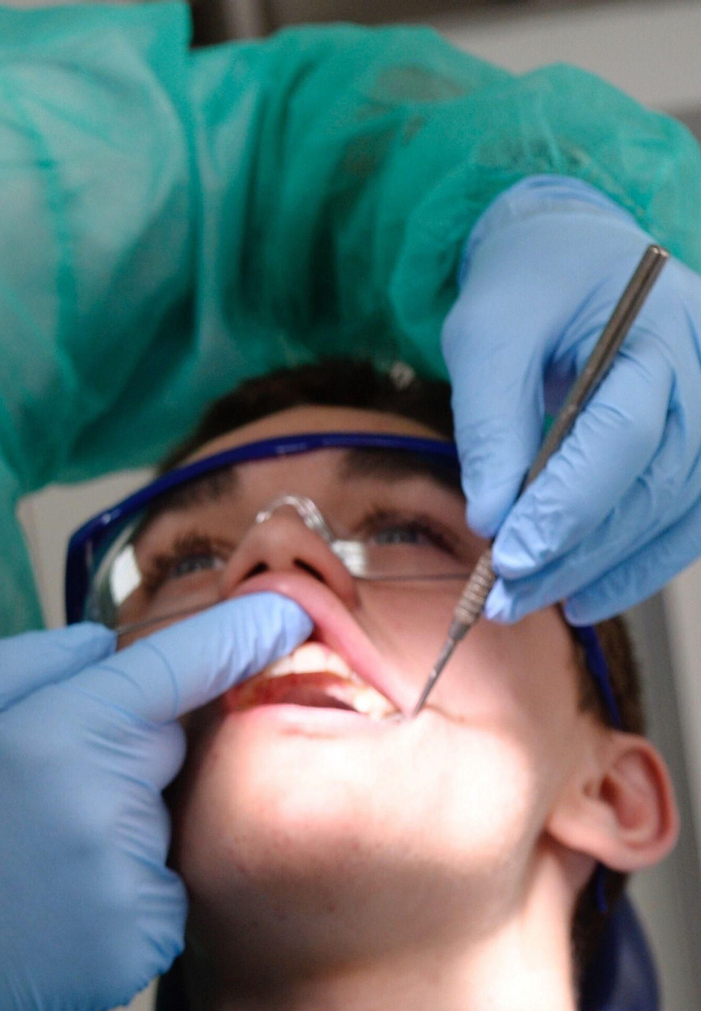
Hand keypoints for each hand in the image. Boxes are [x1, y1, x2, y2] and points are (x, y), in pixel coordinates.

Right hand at [0, 594, 309, 1010]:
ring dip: (115, 822)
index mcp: (58, 731)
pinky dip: (118, 886)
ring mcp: (129, 879)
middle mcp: (110, 803)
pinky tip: (50, 899)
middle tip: (31, 787)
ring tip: (28, 855)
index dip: (240, 633)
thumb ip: (25, 660)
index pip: (178, 667)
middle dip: (120, 749)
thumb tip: (103, 645)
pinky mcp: (139, 944)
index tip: (288, 607)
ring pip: (157, 819)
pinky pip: (156, 886)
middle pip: (163, 745)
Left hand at [444, 176, 700, 623]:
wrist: (572, 253)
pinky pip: (686, 517)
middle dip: (582, 550)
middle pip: (659, 482)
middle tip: (512, 596)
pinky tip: (586, 591)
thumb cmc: (528, 287)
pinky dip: (637, 562)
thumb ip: (490, 422)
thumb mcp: (486, 335)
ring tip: (538, 601)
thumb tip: (491, 518)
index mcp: (658, 326)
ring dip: (610, 568)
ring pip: (681, 511)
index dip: (568, 504)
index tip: (512, 556)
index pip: (625, 432)